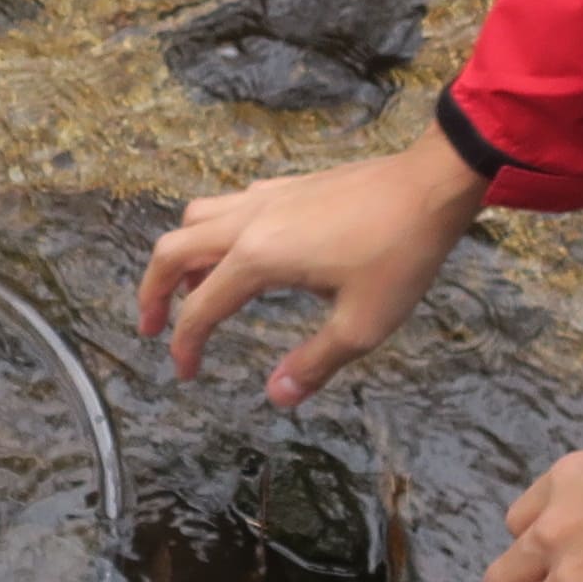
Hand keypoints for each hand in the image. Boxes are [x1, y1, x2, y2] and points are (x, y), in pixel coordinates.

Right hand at [137, 143, 488, 406]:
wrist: (431, 184)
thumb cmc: (400, 253)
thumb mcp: (362, 324)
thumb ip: (314, 363)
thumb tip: (276, 397)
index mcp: (259, 258)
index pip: (201, 308)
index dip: (185, 346)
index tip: (185, 374)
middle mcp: (249, 223)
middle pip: (172, 250)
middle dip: (153, 292)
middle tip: (152, 327)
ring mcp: (266, 199)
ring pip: (195, 220)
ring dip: (180, 255)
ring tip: (191, 291)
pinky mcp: (287, 187)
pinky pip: (228, 206)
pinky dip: (213, 232)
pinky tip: (240, 253)